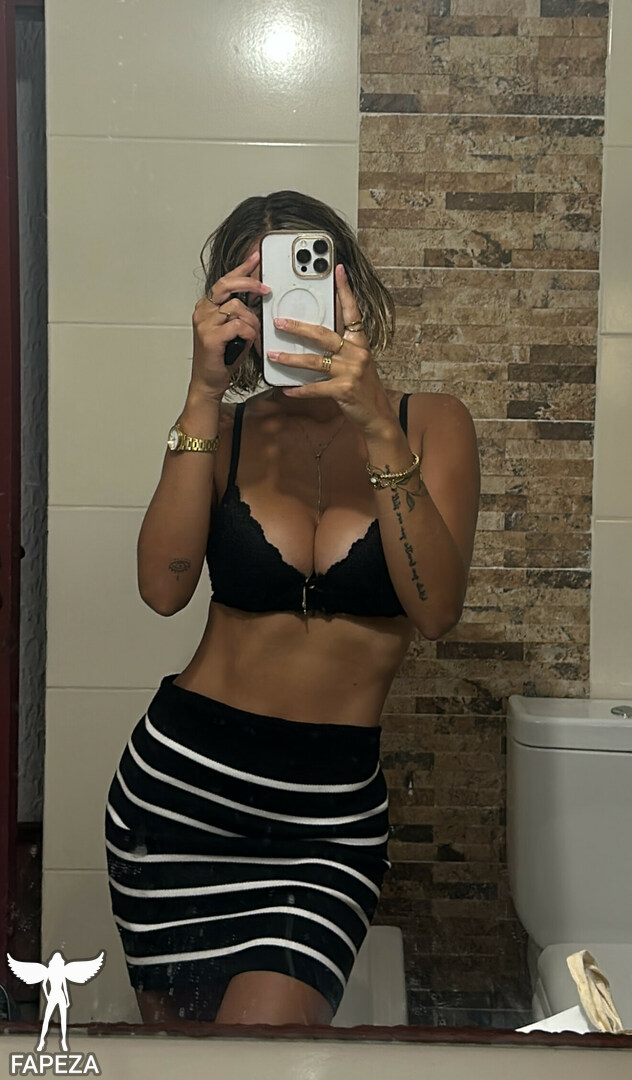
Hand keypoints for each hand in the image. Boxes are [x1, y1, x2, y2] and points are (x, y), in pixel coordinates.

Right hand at [190, 251, 269, 399]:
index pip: (226, 281)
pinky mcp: (210, 336)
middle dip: (250, 283)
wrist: (209, 382)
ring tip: (251, 336)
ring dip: (251, 322)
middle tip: (266, 289)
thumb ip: (242, 313)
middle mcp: (203, 311)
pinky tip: (246, 342)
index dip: (242, 268)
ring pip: (238, 308)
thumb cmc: (222, 358)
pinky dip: (248, 333)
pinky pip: (238, 325)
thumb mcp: (234, 330)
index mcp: (208, 307)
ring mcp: (205, 322)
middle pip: (228, 285)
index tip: (255, 257)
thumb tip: (258, 298)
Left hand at [267, 264, 396, 435]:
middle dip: (298, 327)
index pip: (351, 311)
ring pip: (314, 360)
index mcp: (359, 342)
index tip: (337, 270)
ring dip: (290, 358)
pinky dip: (299, 390)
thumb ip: (340, 347)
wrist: (377, 415)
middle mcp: (357, 353)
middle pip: (323, 334)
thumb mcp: (356, 362)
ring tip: (273, 355)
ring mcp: (351, 371)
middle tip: (278, 321)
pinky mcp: (343, 390)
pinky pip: (315, 387)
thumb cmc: (363, 387)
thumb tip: (312, 334)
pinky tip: (286, 389)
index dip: (344, 290)